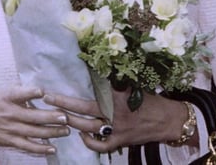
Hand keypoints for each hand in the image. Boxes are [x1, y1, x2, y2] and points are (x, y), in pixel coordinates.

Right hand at [0, 86, 69, 160]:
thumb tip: (43, 90)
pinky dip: (40, 148)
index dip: (30, 93)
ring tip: (66, 130)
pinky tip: (53, 148)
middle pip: (32, 116)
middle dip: (50, 117)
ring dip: (51, 132)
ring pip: (34, 132)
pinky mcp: (11, 141)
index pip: (19, 94)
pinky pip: (28, 146)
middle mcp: (10, 114)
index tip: (43, 92)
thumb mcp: (4, 92)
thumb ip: (22, 91)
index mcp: (7, 98)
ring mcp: (11, 129)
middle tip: (65, 116)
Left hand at [44, 88, 186, 150]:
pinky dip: (89, 142)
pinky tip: (81, 135)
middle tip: (48, 99)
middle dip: (63, 104)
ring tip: (58, 116)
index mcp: (117, 96)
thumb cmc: (151, 99)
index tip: (54, 86)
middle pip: (83, 109)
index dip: (70, 90)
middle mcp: (114, 113)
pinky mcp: (120, 141)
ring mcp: (116, 129)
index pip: (90, 90)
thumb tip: (95, 70)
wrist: (168, 120)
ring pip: (87, 127)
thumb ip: (115, 82)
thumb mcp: (133, 86)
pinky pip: (100, 145)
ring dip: (71, 121)